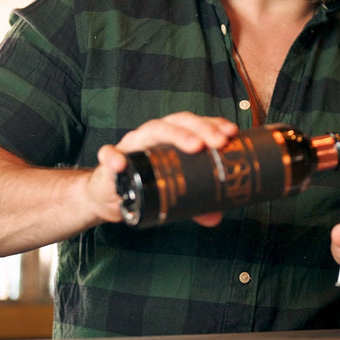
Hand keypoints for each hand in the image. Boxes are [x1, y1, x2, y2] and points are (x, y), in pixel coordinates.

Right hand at [89, 112, 238, 226]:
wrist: (108, 194)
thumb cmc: (144, 184)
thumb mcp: (171, 193)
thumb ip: (193, 202)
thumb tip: (216, 217)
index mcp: (169, 138)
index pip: (193, 123)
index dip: (212, 124)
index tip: (232, 132)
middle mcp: (152, 135)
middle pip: (177, 122)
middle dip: (200, 129)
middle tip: (219, 142)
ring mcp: (131, 145)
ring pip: (151, 130)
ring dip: (175, 134)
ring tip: (194, 146)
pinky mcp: (109, 162)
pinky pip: (109, 154)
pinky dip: (114, 156)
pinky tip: (121, 162)